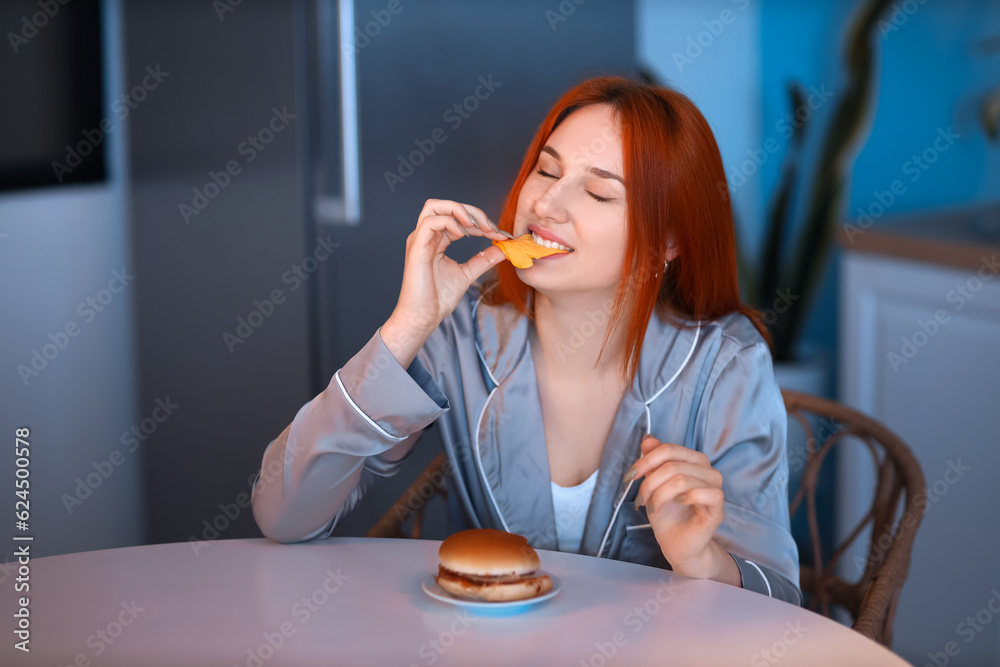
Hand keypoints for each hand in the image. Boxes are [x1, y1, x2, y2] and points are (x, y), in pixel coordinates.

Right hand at [381, 199, 507, 366]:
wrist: (423, 317)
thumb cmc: (437, 298)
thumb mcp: (467, 274)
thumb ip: (483, 260)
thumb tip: (503, 249)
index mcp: (436, 240)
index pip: (457, 218)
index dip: (480, 222)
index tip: (500, 234)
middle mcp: (426, 236)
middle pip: (445, 205)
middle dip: (471, 211)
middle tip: (490, 227)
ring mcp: (419, 239)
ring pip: (434, 206)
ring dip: (459, 210)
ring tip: (477, 226)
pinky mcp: (416, 247)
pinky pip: (431, 222)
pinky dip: (450, 222)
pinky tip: (464, 234)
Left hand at [625, 435, 733, 581]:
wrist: (677, 544)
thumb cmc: (667, 514)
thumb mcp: (653, 484)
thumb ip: (653, 460)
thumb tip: (648, 438)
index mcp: (694, 460)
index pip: (668, 449)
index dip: (646, 461)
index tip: (630, 477)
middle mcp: (708, 470)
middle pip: (672, 464)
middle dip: (650, 483)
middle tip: (641, 499)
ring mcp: (715, 488)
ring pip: (681, 479)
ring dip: (659, 495)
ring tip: (652, 507)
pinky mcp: (718, 507)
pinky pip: (703, 493)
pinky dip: (682, 498)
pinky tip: (676, 504)